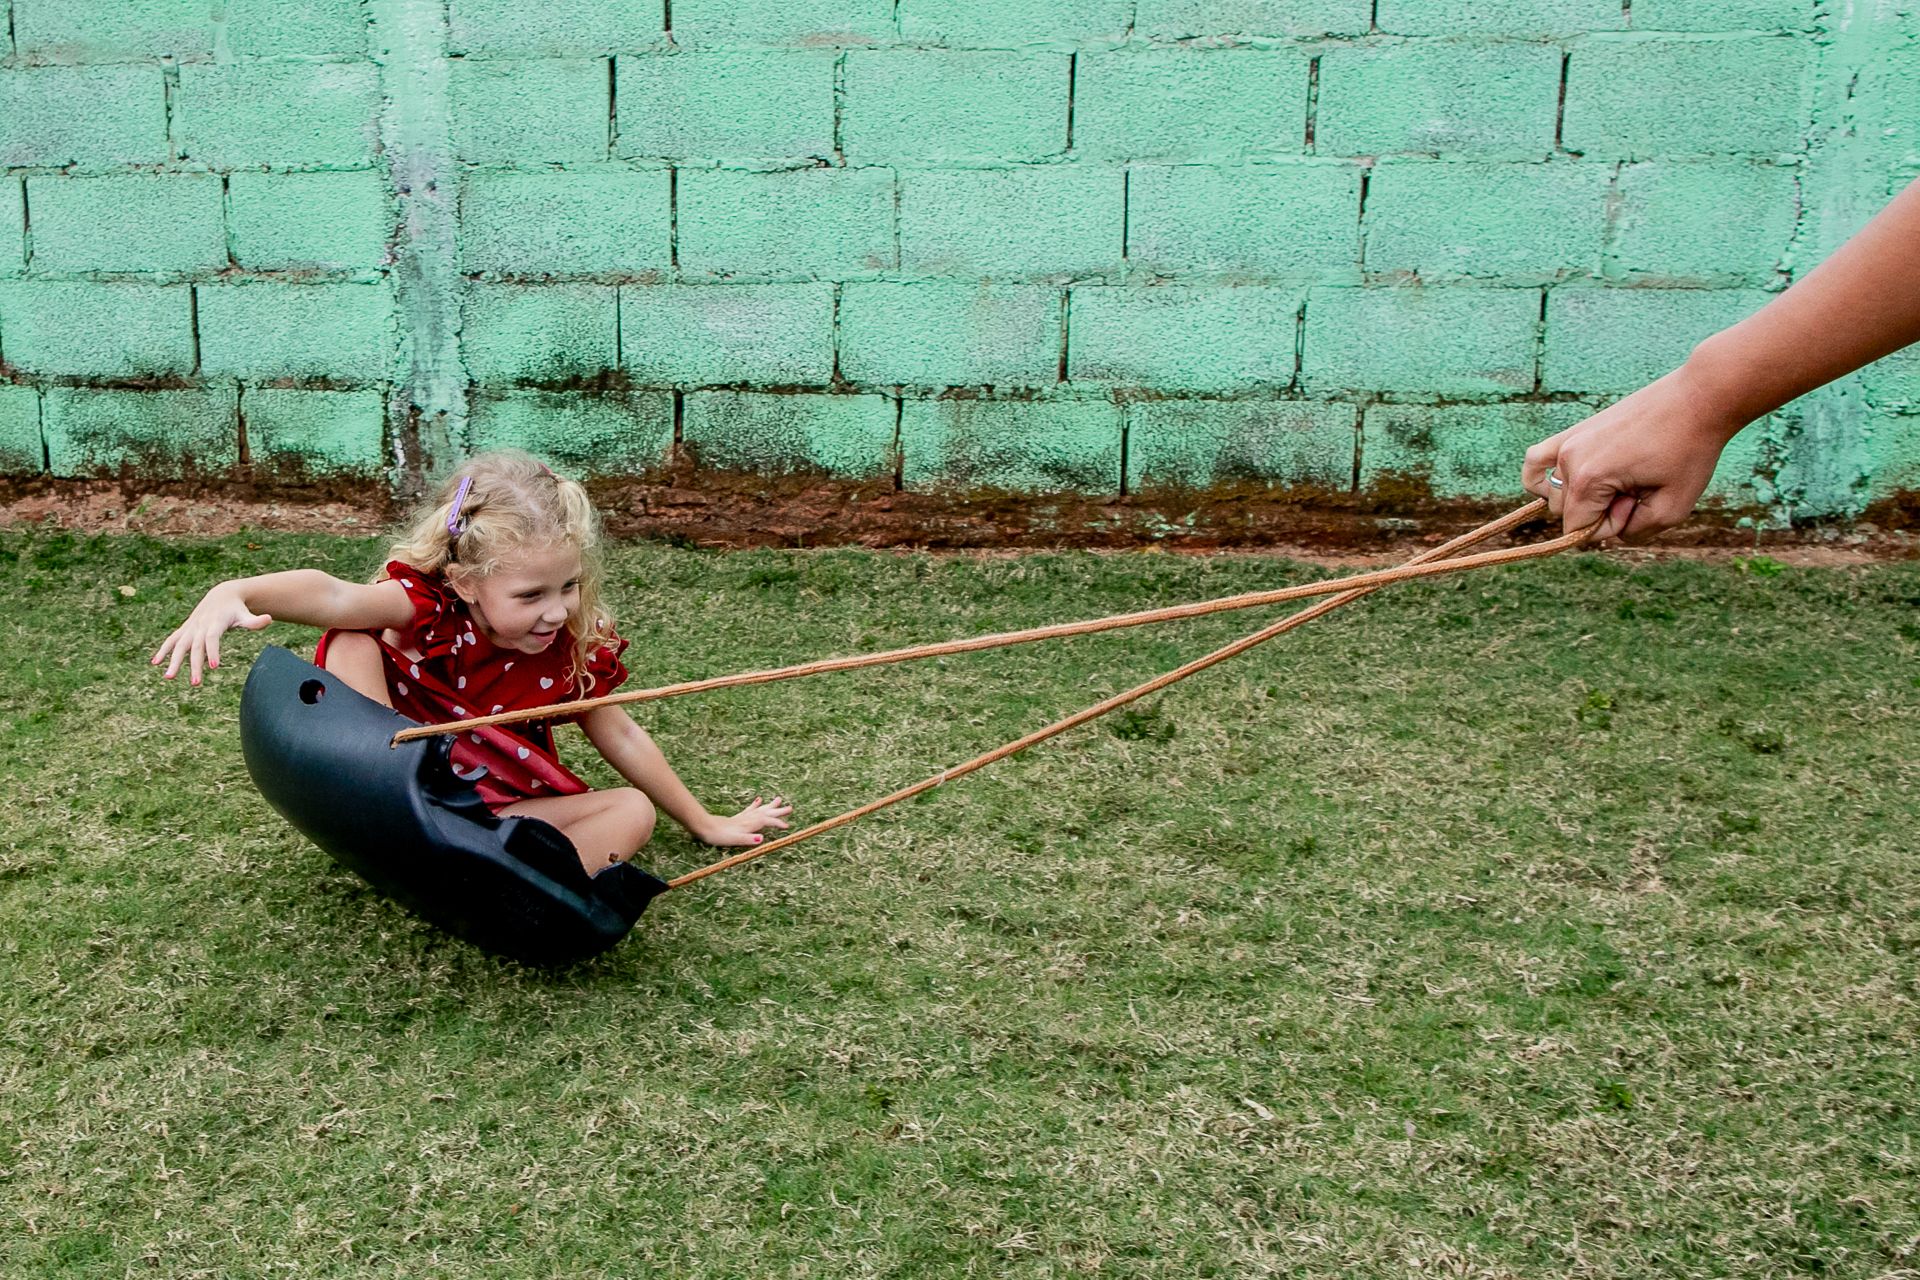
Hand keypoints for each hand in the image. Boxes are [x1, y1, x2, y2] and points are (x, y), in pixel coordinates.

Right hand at [151, 582, 273, 684]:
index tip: (213, 667)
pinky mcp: (185, 630)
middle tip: (195, 683)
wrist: (222, 595)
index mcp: (215, 623)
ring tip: (168, 678)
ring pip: (179, 645)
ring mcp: (191, 628)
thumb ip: (255, 621)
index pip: (212, 639)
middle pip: (196, 647)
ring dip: (173, 660)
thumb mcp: (246, 615)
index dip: (212, 651)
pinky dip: (163, 650)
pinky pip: (171, 640)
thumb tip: (270, 619)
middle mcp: (200, 626)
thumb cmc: (237, 610)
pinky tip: (155, 663)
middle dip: (194, 665)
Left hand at [700, 796, 794, 846]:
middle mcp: (748, 819)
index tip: (787, 826)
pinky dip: (756, 805)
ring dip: (769, 806)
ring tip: (779, 799)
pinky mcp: (737, 818)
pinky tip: (758, 799)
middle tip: (790, 807)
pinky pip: (750, 809)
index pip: (767, 822)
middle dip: (778, 811)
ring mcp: (742, 817)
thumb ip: (748, 839)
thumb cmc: (719, 836)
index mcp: (749, 824)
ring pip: (759, 810)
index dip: (777, 824)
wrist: (704, 827)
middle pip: (766, 813)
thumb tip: (763, 839)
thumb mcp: (734, 840)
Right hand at [1521, 364, 1746, 543]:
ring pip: (1556, 494)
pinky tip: (1553, 485)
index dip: (1611, 526)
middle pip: (1567, 512)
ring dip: (1585, 497)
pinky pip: (1535, 460)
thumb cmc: (1690, 452)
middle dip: (1601, 511)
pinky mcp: (1574, 431)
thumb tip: (1611, 531)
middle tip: (1637, 488)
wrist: (1698, 399)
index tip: (1640, 503)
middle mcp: (1570, 459)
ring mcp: (1568, 442)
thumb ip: (1635, 532)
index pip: (1579, 529)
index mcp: (1588, 479)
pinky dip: (1539, 479)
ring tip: (1618, 481)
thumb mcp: (1673, 508)